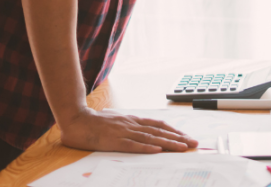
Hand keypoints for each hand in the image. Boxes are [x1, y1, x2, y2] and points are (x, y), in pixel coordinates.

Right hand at [59, 107, 198, 152]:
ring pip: (151, 138)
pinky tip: (157, 151)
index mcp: (133, 120)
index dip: (174, 131)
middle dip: (178, 138)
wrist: (77, 120)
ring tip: (183, 148)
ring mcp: (124, 132)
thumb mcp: (116, 120)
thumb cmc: (94, 122)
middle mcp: (132, 124)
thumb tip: (140, 130)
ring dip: (168, 144)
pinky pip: (133, 145)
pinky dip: (146, 148)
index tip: (186, 137)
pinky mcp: (115, 141)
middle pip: (159, 131)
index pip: (158, 125)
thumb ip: (128, 125)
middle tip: (193, 143)